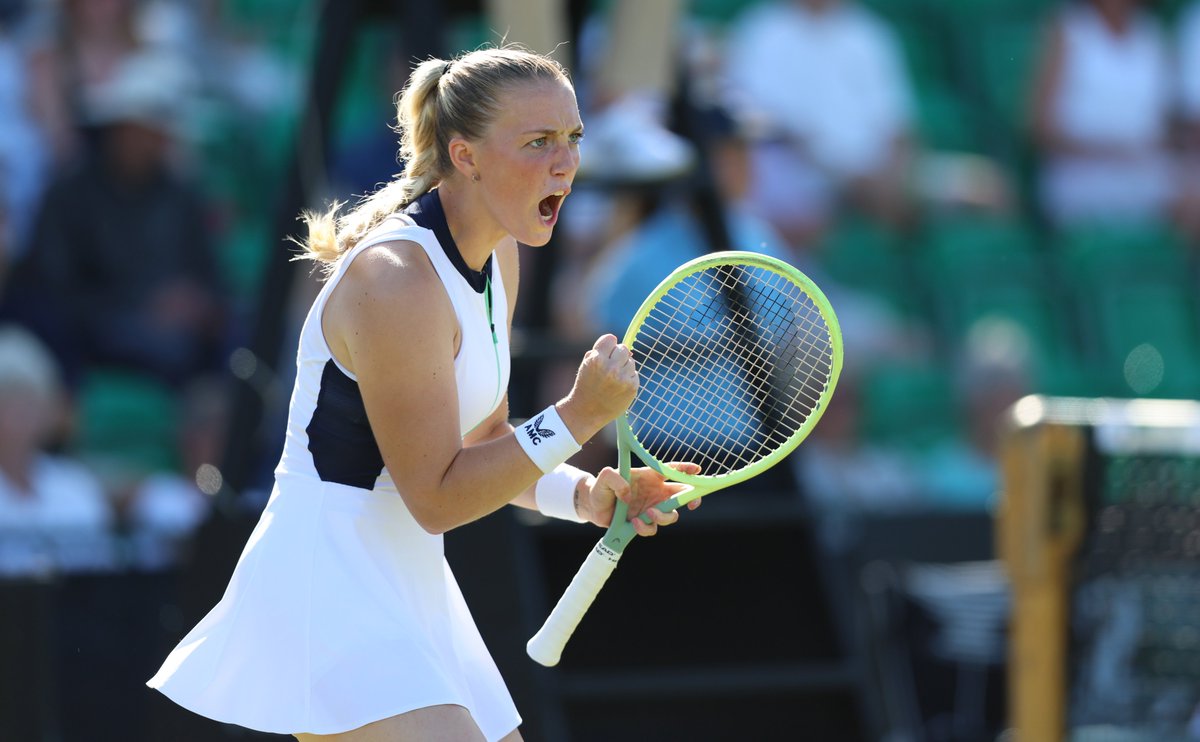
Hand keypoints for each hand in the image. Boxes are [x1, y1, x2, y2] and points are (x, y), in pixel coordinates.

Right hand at [558, 334, 637, 441]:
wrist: (587, 412)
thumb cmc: (586, 386)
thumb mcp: (587, 365)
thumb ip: (600, 352)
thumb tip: (623, 347)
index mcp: (596, 359)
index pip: (611, 338)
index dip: (608, 346)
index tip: (605, 354)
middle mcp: (610, 367)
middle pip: (623, 348)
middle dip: (618, 356)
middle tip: (610, 367)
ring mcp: (622, 378)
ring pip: (631, 361)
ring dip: (624, 367)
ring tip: (613, 379)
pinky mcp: (632, 387)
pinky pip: (635, 374)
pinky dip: (628, 379)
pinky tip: (618, 388)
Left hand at [581, 463, 701, 536]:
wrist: (593, 506)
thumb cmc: (601, 487)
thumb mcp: (605, 476)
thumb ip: (615, 479)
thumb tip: (628, 494)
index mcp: (649, 476)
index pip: (671, 470)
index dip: (686, 469)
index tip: (697, 470)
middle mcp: (655, 492)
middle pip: (682, 494)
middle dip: (692, 498)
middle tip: (692, 503)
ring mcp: (651, 508)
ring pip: (671, 515)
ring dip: (664, 516)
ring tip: (648, 513)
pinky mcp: (644, 522)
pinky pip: (653, 528)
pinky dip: (645, 527)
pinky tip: (633, 523)